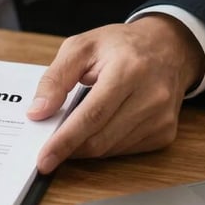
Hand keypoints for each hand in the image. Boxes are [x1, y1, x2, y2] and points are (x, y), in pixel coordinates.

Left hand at [28, 15, 204, 172]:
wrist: (166, 46)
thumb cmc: (119, 45)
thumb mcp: (80, 48)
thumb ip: (55, 79)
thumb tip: (38, 112)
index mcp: (128, 70)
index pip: (92, 115)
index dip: (65, 140)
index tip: (43, 159)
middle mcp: (150, 96)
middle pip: (100, 138)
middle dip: (68, 149)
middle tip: (46, 152)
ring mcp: (161, 118)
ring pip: (110, 149)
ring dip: (84, 148)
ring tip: (70, 132)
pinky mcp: (165, 132)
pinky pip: (123, 150)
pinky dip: (102, 145)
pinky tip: (95, 130)